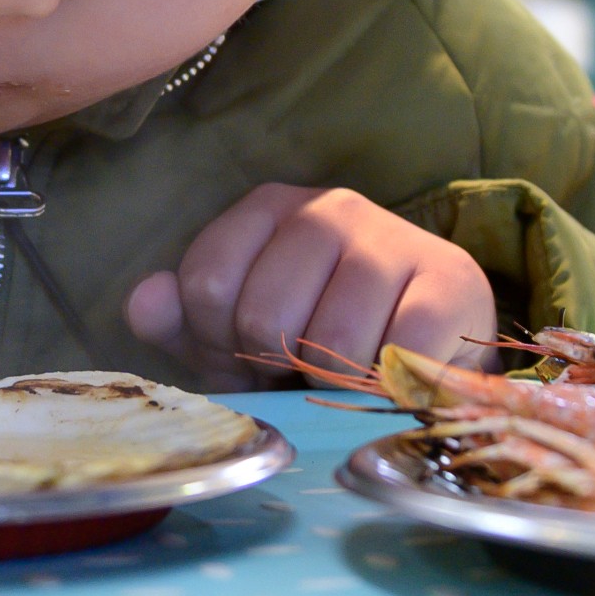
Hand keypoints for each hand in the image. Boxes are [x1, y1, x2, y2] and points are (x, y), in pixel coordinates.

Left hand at [123, 184, 496, 389]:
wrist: (428, 348)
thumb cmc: (317, 337)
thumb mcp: (235, 333)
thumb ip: (180, 319)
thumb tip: (144, 301)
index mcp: (270, 208)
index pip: (204, 285)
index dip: (217, 341)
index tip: (245, 351)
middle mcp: (330, 208)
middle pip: (261, 316)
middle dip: (274, 365)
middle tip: (300, 366)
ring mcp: (392, 239)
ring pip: (330, 342)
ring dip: (332, 381)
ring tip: (346, 369)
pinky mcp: (451, 281)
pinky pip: (396, 356)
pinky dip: (386, 387)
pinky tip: (391, 376)